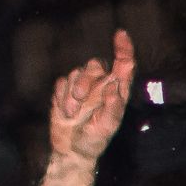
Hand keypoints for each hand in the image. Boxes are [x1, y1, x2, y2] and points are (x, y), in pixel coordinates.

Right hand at [30, 32, 134, 185]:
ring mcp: (82, 87)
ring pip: (76, 72)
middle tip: (79, 100)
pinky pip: (61, 82)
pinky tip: (65, 112)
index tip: (120, 34)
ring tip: (72, 114)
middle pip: (94, 65)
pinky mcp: (64, 91)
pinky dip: (61, 98)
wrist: (70, 151)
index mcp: (117, 91)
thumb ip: (112, 106)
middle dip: (85, 80)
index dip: (123, 48)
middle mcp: (101, 84)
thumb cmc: (94, 140)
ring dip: (71, 94)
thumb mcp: (107, 127)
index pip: (124, 64)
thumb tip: (113, 85)